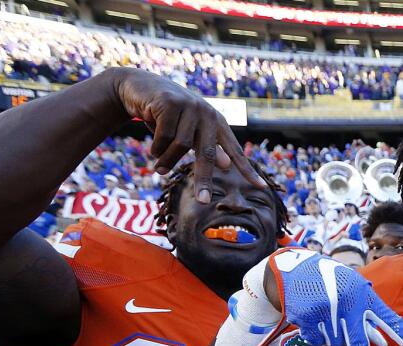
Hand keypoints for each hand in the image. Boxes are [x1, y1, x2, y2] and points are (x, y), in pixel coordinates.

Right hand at [108, 68, 262, 200]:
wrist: (139, 87)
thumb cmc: (168, 114)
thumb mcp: (190, 131)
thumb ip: (208, 147)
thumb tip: (227, 165)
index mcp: (217, 123)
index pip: (235, 150)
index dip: (248, 170)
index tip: (262, 187)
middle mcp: (207, 113)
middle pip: (208, 153)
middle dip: (204, 179)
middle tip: (203, 201)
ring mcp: (190, 106)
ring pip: (181, 145)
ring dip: (167, 161)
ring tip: (159, 169)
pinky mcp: (170, 102)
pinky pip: (163, 136)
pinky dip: (156, 147)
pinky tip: (153, 147)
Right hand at [253, 249, 402, 345]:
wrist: (294, 268)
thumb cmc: (333, 283)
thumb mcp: (354, 290)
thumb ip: (369, 316)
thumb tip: (384, 344)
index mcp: (366, 295)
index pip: (392, 322)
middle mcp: (349, 302)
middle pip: (358, 343)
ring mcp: (327, 309)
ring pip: (336, 344)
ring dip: (332, 337)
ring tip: (326, 316)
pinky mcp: (307, 314)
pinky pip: (317, 341)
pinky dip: (315, 335)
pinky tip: (311, 317)